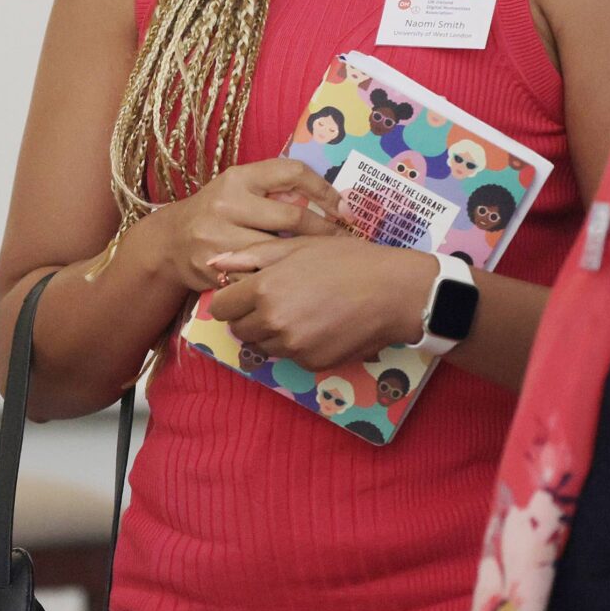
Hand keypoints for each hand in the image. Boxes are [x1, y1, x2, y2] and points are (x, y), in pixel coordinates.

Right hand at [148, 158, 345, 292]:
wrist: (170, 242)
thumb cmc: (216, 212)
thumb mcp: (238, 189)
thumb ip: (273, 190)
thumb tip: (333, 200)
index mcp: (238, 177)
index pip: (291, 172)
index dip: (324, 189)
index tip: (345, 208)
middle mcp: (227, 203)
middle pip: (292, 217)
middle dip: (324, 231)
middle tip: (343, 241)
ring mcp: (218, 236)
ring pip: (278, 251)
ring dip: (305, 259)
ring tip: (325, 263)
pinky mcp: (214, 266)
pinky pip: (258, 276)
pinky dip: (279, 279)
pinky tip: (295, 282)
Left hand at [209, 233, 434, 368]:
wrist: (393, 292)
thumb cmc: (347, 261)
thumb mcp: (297, 246)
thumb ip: (252, 256)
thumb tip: (216, 262)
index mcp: (264, 290)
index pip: (222, 307)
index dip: (232, 299)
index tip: (246, 292)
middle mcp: (273, 323)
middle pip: (239, 330)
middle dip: (249, 317)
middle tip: (275, 300)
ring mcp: (293, 347)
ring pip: (263, 346)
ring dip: (272, 332)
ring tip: (301, 310)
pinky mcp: (311, 364)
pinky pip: (290, 357)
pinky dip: (297, 345)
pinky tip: (319, 324)